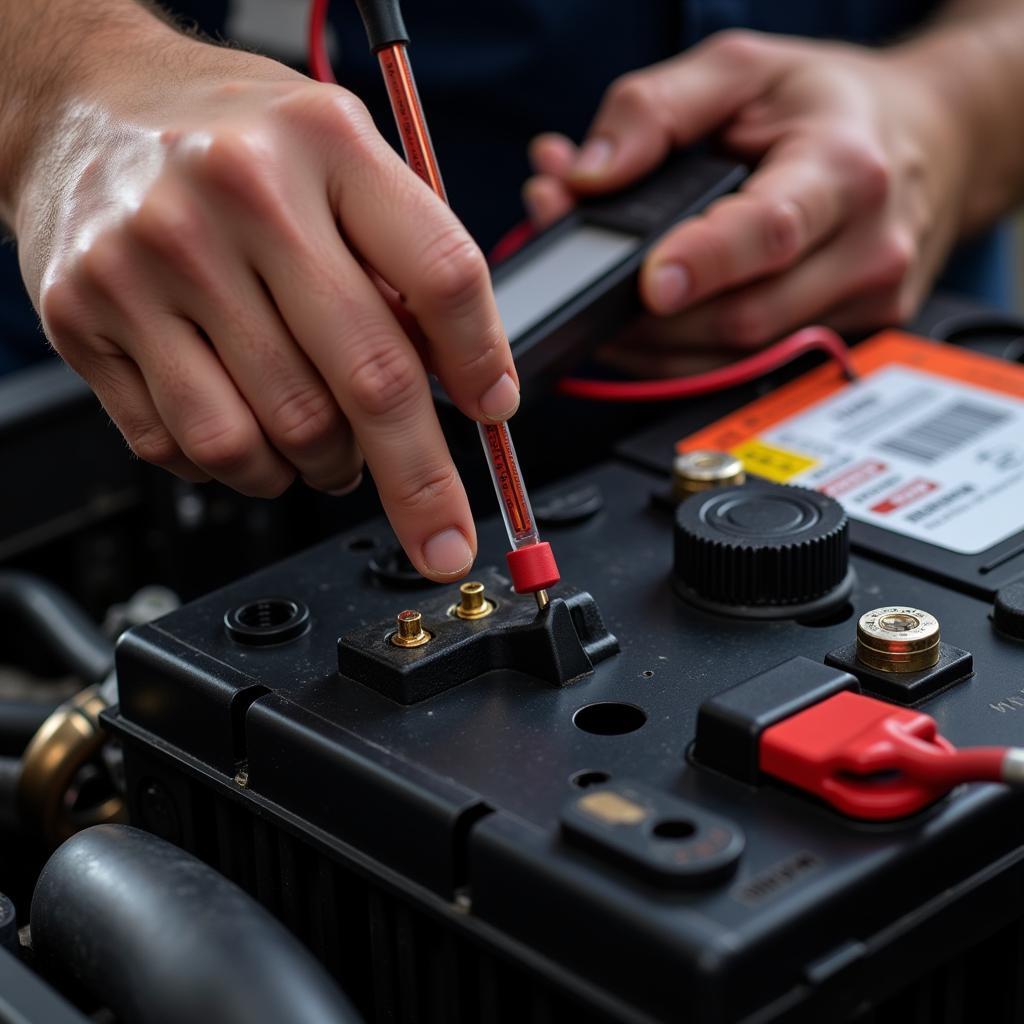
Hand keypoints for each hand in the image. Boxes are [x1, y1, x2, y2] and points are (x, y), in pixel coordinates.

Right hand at [13, 32, 518, 580]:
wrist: (87, 104)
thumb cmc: (236, 143)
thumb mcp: (342, 157)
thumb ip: (404, 261)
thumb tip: (464, 382)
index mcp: (325, 143)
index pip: (441, 274)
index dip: (481, 362)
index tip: (495, 413)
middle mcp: (237, 196)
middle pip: (368, 379)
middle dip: (422, 482)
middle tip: (443, 534)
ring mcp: (151, 259)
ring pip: (275, 436)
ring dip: (323, 471)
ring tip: (330, 451)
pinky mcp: (86, 316)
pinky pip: (190, 448)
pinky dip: (242, 469)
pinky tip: (252, 431)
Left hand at [524, 30, 968, 373]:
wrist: (929, 142)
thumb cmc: (830, 106)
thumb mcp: (740, 69)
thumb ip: (652, 110)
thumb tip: (583, 175)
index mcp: (844, 169)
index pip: (770, 232)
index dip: (704, 264)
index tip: (650, 282)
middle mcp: (866, 249)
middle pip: (742, 318)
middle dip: (647, 315)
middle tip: (585, 282)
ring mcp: (863, 307)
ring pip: (737, 361)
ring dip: (654, 343)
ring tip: (610, 297)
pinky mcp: (850, 343)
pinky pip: (749, 371)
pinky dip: (685, 356)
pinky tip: (654, 324)